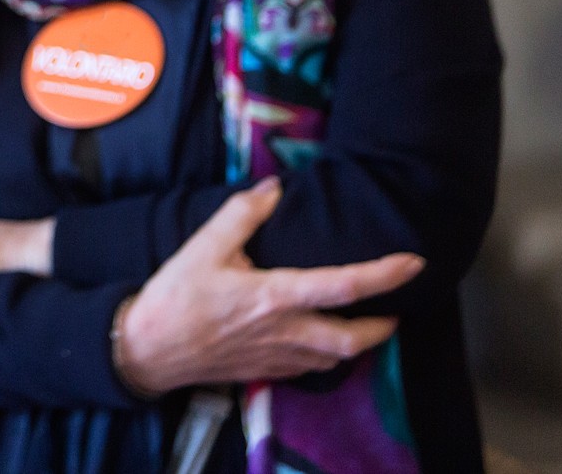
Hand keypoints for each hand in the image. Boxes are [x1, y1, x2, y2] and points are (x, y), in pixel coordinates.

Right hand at [116, 177, 423, 394]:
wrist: (148, 349)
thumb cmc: (175, 296)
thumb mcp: (203, 246)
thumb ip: (241, 215)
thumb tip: (274, 189)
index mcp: (274, 296)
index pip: (343, 287)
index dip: (384, 275)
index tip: (414, 263)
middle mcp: (285, 331)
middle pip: (353, 339)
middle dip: (383, 326)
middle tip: (397, 309)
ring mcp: (277, 357)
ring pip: (336, 358)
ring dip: (359, 343)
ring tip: (369, 325)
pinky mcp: (265, 371)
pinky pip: (311, 368)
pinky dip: (328, 356)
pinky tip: (322, 342)